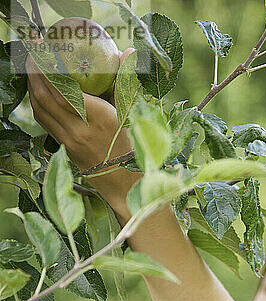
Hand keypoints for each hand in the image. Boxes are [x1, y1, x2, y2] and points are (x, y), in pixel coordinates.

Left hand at [26, 45, 139, 206]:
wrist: (125, 183)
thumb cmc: (132, 146)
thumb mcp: (132, 113)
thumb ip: (126, 82)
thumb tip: (128, 52)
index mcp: (99, 118)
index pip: (64, 91)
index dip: (48, 69)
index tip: (43, 50)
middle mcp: (80, 130)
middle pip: (46, 98)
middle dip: (34, 73)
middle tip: (32, 54)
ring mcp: (69, 141)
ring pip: (41, 110)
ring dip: (32, 88)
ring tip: (32, 69)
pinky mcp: (64, 148)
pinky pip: (44, 122)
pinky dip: (38, 104)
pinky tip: (39, 92)